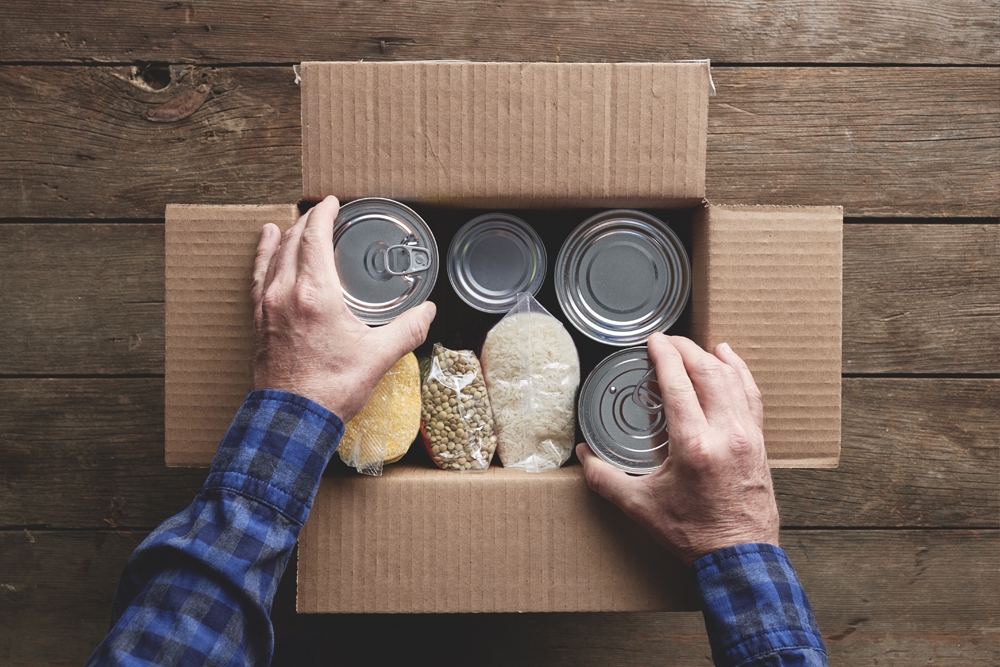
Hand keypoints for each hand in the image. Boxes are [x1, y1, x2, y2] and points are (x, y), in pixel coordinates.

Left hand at [251, 196, 435, 421]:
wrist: (293, 419)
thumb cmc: (331, 389)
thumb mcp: (378, 357)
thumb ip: (407, 330)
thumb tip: (428, 312)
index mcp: (315, 294)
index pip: (314, 237)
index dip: (323, 214)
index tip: (332, 203)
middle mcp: (286, 293)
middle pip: (293, 242)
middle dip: (308, 222)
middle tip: (323, 215)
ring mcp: (268, 307)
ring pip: (273, 257)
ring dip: (285, 237)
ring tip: (292, 223)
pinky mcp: (258, 321)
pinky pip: (258, 277)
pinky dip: (264, 257)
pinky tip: (266, 251)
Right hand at [577, 334, 778, 565]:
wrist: (738, 556)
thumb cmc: (692, 533)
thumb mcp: (640, 506)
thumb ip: (606, 478)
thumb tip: (584, 457)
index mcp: (694, 444)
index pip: (679, 383)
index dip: (665, 355)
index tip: (653, 341)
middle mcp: (726, 432)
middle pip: (708, 372)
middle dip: (686, 349)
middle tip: (667, 341)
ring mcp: (748, 435)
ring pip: (733, 379)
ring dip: (711, 357)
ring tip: (694, 345)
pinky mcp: (760, 442)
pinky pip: (752, 396)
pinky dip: (740, 372)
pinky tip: (730, 360)